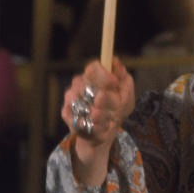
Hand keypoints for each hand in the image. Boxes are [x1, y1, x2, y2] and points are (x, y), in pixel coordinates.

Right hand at [62, 58, 134, 183]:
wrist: (107, 130)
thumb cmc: (117, 107)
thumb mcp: (126, 92)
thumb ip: (122, 76)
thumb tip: (115, 62)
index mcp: (94, 76)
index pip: (92, 68)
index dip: (103, 74)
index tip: (114, 82)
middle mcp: (80, 86)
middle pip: (85, 85)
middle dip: (104, 98)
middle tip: (114, 107)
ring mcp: (72, 101)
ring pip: (81, 104)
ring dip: (99, 114)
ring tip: (108, 119)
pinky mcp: (67, 116)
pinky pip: (78, 120)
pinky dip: (93, 126)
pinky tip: (100, 127)